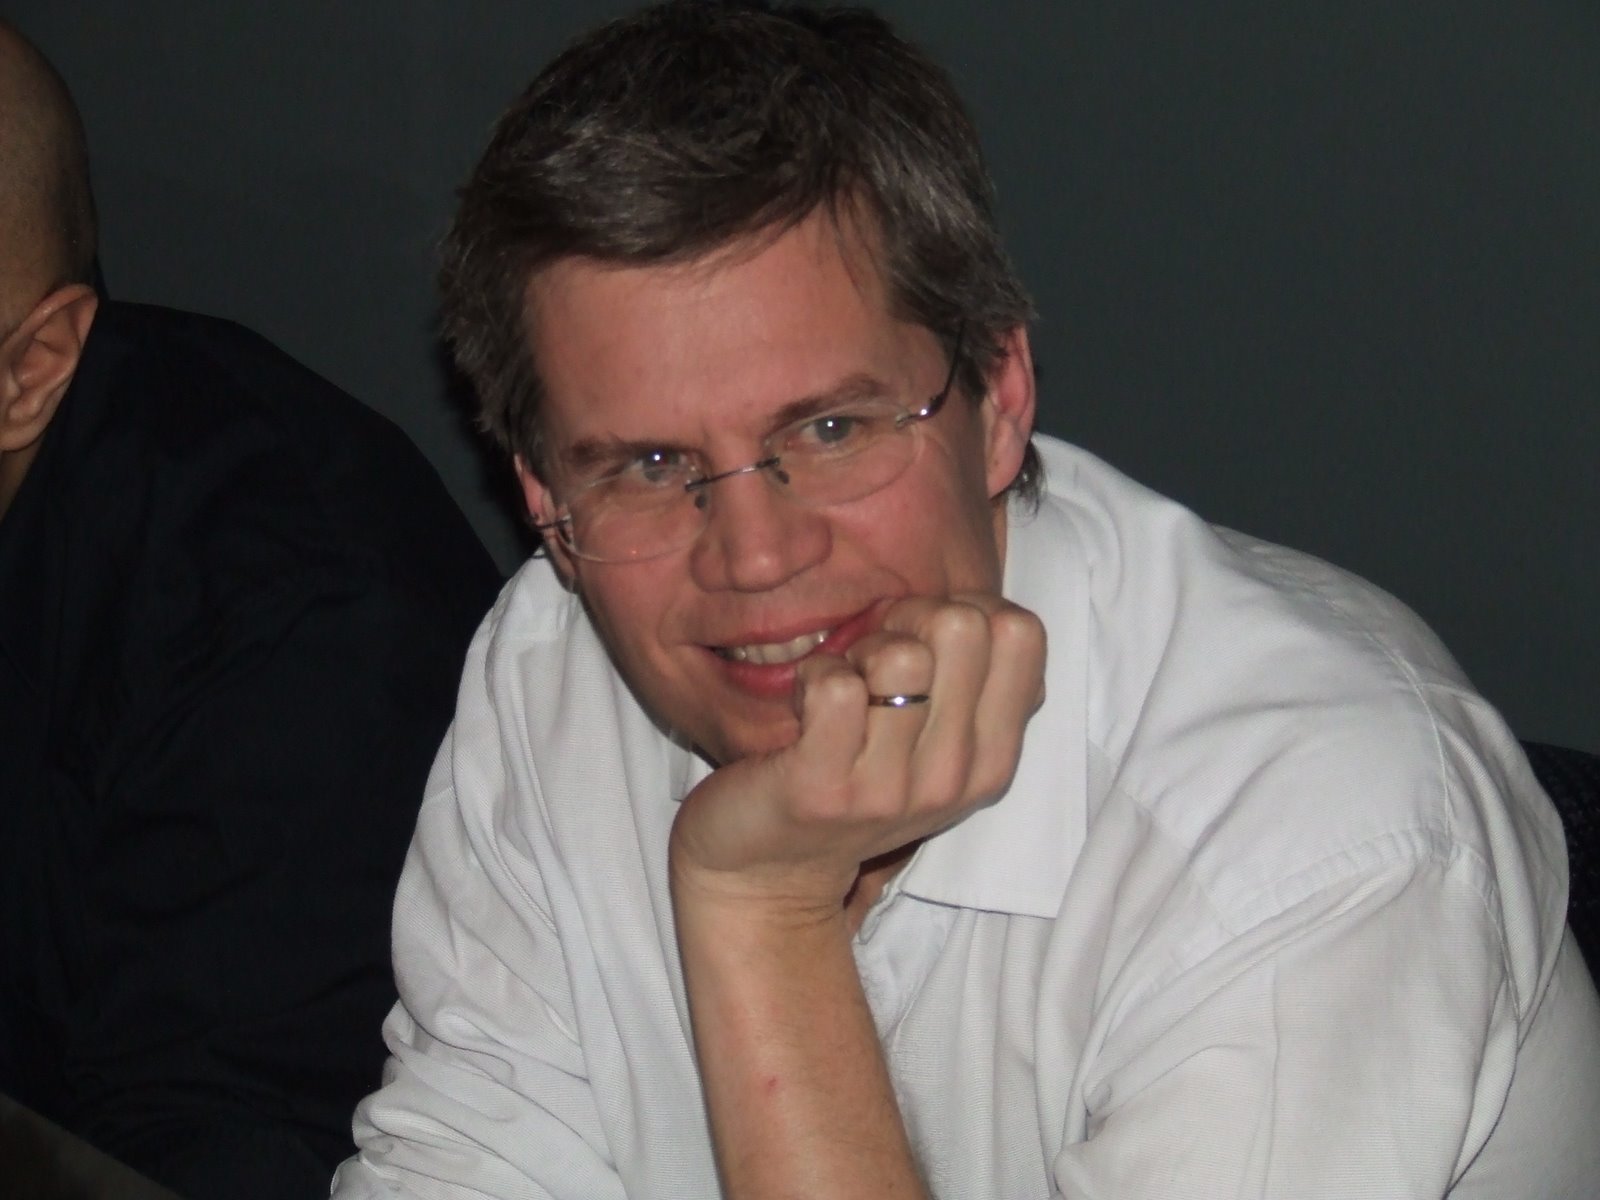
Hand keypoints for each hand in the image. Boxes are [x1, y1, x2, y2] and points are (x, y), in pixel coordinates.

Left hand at [668, 593, 1045, 919]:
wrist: (767, 874)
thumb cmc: (850, 780)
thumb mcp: (932, 742)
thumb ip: (966, 678)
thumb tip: (973, 601)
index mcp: (991, 757)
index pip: (1021, 631)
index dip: (963, 607)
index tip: (921, 640)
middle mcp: (954, 777)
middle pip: (963, 626)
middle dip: (906, 619)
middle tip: (871, 659)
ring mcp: (892, 790)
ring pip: (900, 656)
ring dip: (855, 653)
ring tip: (839, 690)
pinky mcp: (825, 791)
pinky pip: (836, 688)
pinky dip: (812, 676)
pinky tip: (804, 706)